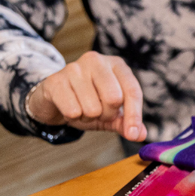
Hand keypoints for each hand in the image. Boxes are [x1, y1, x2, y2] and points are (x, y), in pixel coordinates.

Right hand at [26, 51, 146, 141]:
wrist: (54, 100)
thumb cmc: (87, 103)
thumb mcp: (110, 113)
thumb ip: (126, 122)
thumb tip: (140, 135)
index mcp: (116, 65)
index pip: (132, 91)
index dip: (134, 115)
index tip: (132, 135)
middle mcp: (96, 60)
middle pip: (114, 98)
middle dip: (107, 115)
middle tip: (99, 113)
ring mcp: (74, 67)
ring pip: (93, 108)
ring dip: (88, 117)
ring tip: (82, 108)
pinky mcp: (55, 80)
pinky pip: (73, 111)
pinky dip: (72, 117)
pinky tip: (68, 108)